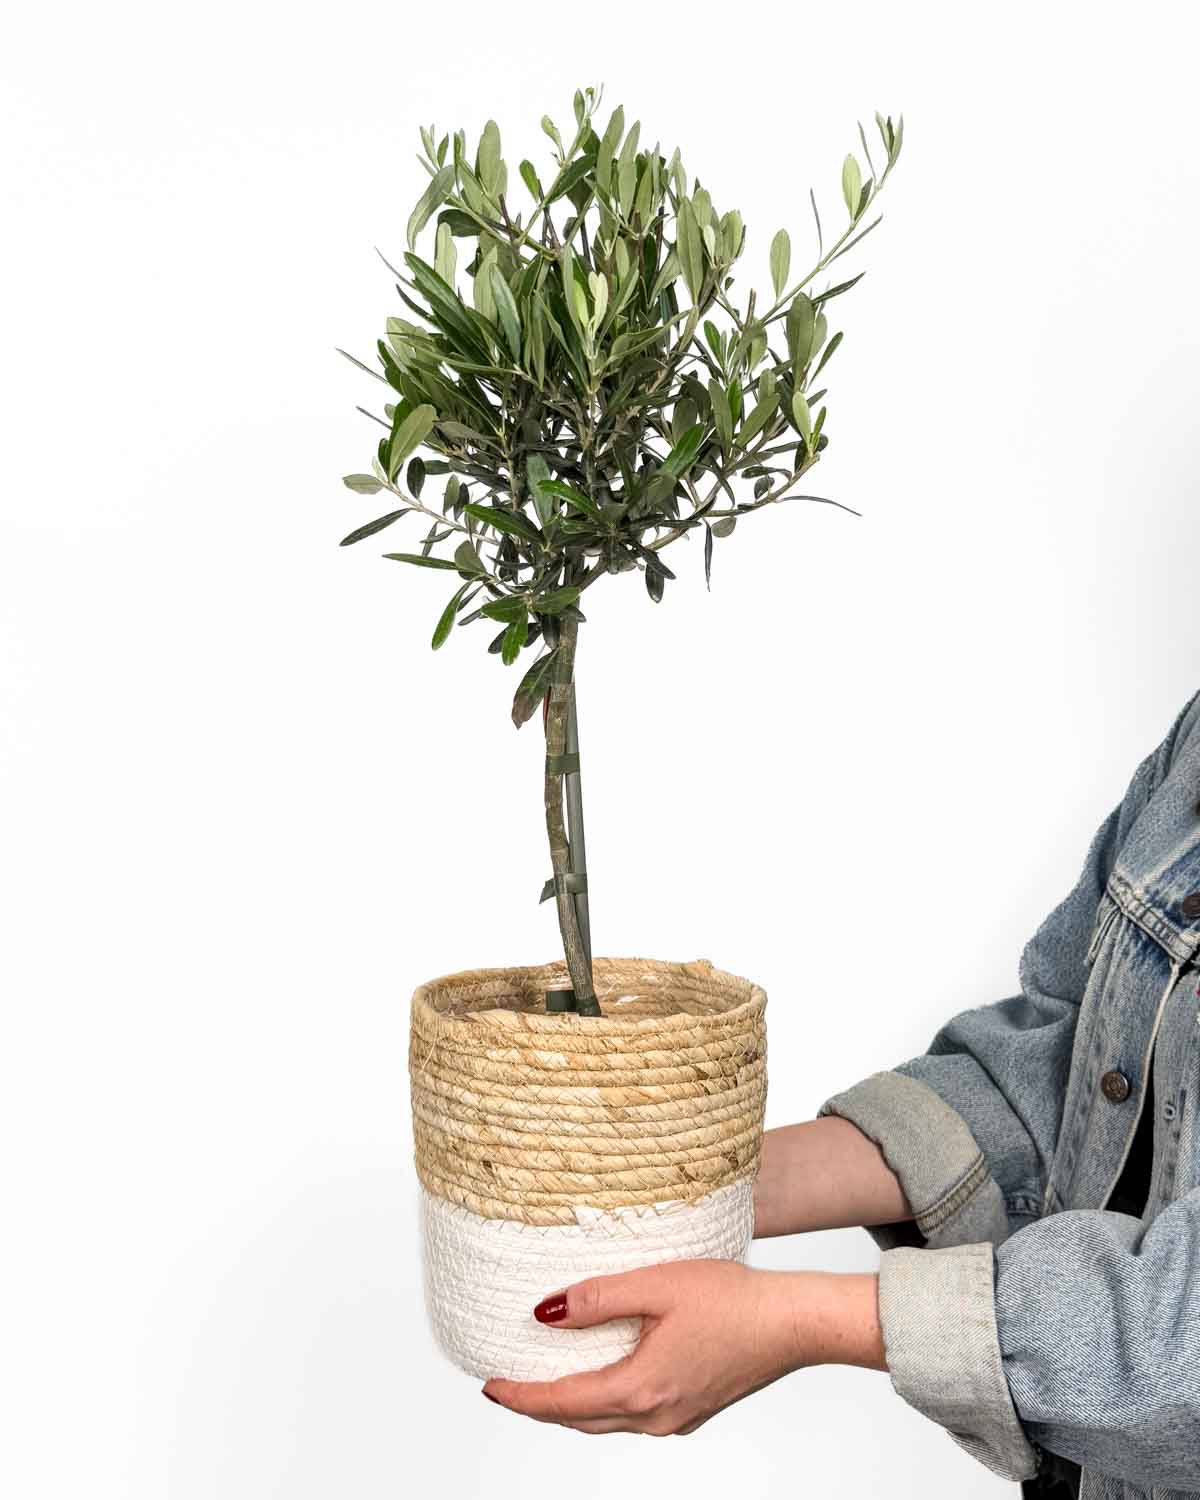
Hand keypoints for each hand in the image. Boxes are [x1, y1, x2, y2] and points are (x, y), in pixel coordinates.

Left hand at [481, 1258, 885, 1434]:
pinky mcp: (692, 1408)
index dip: (520, 1396)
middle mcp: (655, 1415)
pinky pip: (634, 1414)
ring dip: (572, 1405)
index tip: (488, 1384)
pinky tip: (603, 1374)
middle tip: (507, 1383)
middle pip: (580, 1419)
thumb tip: (545, 1312)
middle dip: (539, 1405)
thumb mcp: (656, 1285)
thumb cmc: (732, 1300)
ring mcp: (676, 1418)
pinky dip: (606, 1400)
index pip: (561, 1403)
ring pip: (607, 1420)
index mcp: (640, 1389)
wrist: (791, 1323)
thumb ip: (598, 1299)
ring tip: (545, 1378)